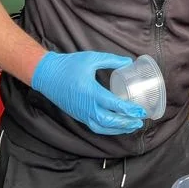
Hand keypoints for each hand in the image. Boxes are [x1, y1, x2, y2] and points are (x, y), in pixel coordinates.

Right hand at [32, 51, 146, 134]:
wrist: (47, 75)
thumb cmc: (69, 65)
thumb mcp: (92, 58)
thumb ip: (112, 60)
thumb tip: (129, 62)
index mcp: (91, 92)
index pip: (113, 105)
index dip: (129, 110)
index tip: (141, 111)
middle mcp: (86, 106)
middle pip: (109, 120)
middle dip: (126, 123)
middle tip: (140, 121)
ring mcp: (81, 113)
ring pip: (101, 127)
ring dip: (118, 129)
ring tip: (132, 127)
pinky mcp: (78, 115)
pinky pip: (94, 126)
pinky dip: (107, 129)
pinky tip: (116, 126)